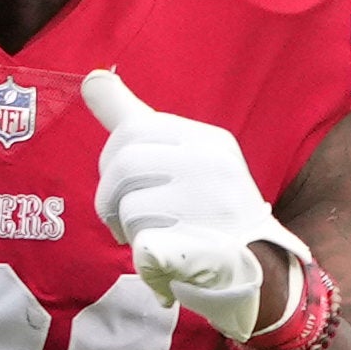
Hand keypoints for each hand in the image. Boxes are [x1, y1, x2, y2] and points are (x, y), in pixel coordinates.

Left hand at [83, 73, 309, 342]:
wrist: (258, 272)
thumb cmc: (206, 212)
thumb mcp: (180, 157)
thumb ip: (133, 118)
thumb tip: (92, 77)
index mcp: (208, 139)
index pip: (133, 129)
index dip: (111, 161)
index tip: (122, 180)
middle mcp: (211, 165)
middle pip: (123, 164)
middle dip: (108, 196)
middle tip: (119, 217)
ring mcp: (208, 205)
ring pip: (128, 205)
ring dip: (125, 227)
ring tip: (147, 235)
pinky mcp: (197, 245)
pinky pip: (140, 242)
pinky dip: (141, 254)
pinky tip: (160, 256)